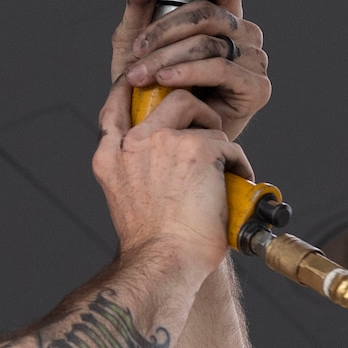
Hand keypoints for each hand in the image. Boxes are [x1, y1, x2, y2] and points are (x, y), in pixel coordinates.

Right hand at [93, 74, 252, 279]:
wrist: (164, 263)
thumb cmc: (152, 244)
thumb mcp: (126, 198)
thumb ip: (135, 170)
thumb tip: (160, 160)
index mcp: (109, 157)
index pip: (115, 107)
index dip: (132, 88)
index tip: (149, 83)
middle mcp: (131, 144)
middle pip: (165, 99)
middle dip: (191, 106)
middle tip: (205, 129)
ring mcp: (163, 143)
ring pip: (197, 109)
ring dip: (215, 131)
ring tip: (224, 159)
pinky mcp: (197, 150)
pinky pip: (227, 143)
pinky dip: (238, 162)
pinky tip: (238, 181)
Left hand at [111, 0, 270, 139]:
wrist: (160, 137)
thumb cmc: (153, 89)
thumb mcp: (136, 39)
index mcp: (221, 15)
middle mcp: (243, 33)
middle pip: (209, 12)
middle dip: (165, 31)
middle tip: (136, 52)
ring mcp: (254, 60)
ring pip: (210, 42)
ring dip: (168, 58)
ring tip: (142, 75)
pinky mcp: (257, 88)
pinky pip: (221, 69)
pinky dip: (189, 73)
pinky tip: (167, 82)